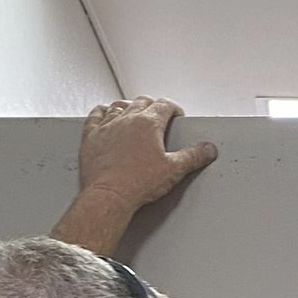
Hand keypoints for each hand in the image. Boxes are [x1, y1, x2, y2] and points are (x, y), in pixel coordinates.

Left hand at [78, 97, 217, 211]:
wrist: (109, 196)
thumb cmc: (137, 184)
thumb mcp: (173, 171)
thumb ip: (193, 157)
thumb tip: (207, 150)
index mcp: (149, 123)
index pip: (165, 105)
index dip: (174, 108)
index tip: (176, 115)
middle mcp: (127, 119)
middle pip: (142, 102)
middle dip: (153, 106)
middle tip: (159, 114)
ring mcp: (107, 126)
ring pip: (119, 105)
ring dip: (129, 106)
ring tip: (134, 111)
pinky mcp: (91, 137)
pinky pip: (95, 115)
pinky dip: (101, 111)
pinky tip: (104, 113)